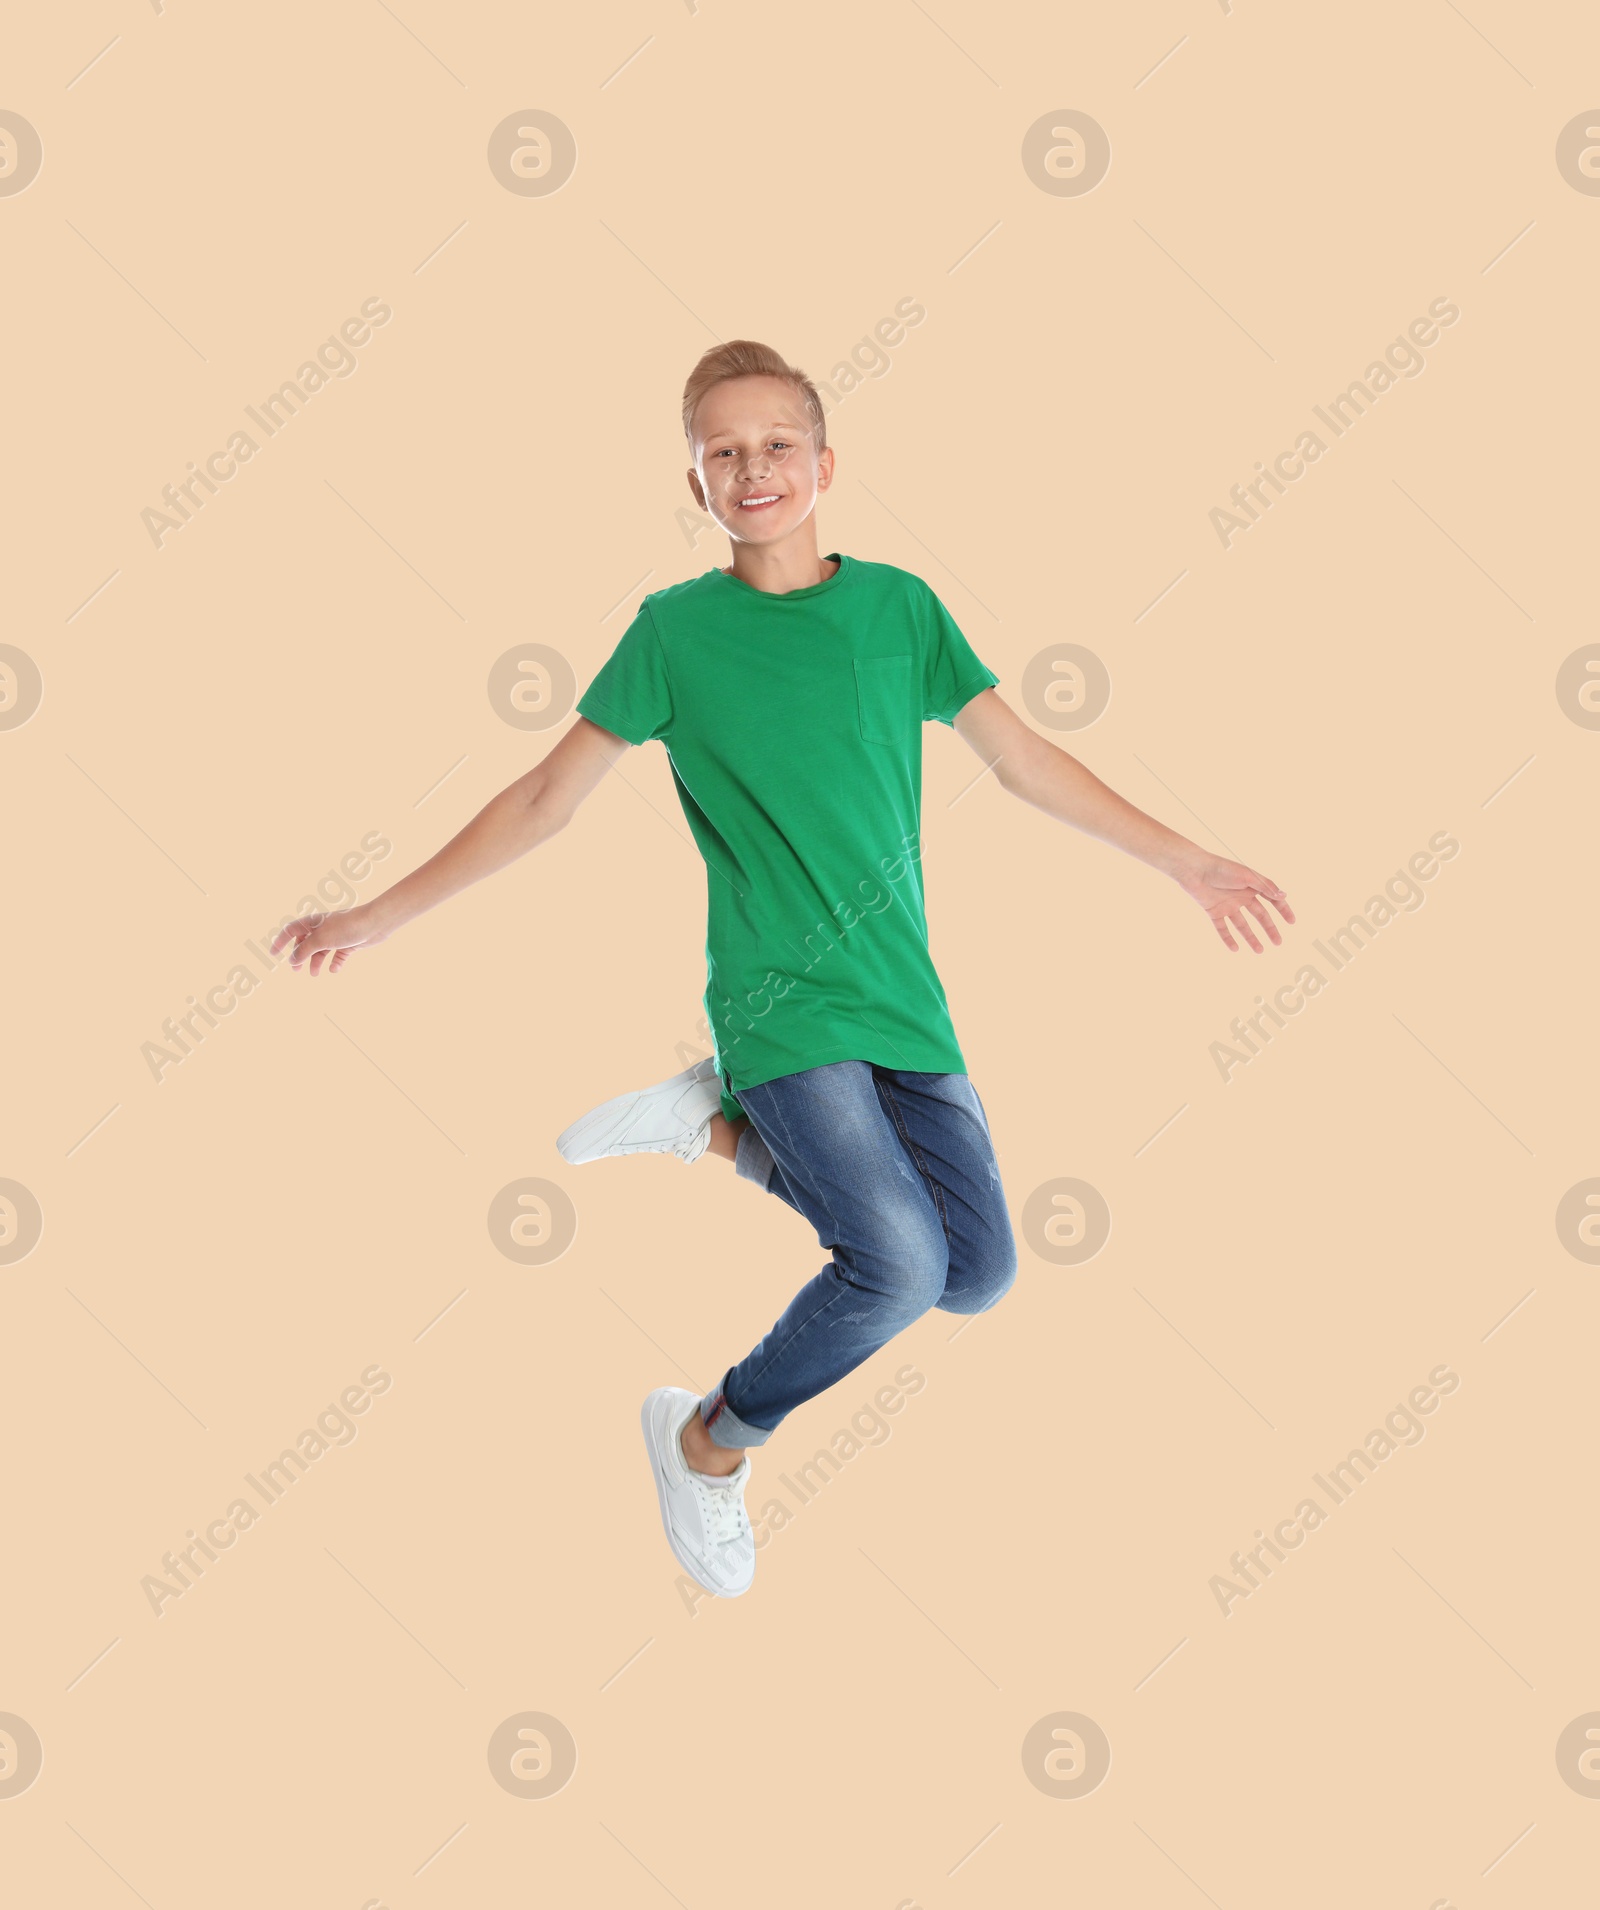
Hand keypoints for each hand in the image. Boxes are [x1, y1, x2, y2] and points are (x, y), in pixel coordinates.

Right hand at [271, 901, 392, 975]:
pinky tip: (334, 969)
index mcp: (312, 922)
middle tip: (296, 971)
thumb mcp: (320, 940)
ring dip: (316, 962)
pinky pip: (338, 955)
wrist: (375, 923)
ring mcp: (337, 935)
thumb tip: (292, 960)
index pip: (290, 930)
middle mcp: (323, 927)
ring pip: (321, 951)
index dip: (280, 941)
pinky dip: (335, 963)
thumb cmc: (346, 927)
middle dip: (299, 956)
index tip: (273, 954)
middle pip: (305, 942)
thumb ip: (304, 950)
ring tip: (314, 974)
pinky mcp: (349, 943)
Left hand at [1172, 853, 1293, 952]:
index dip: (1283, 910)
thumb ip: (1265, 887)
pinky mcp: (1214, 912)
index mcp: (1252, 886)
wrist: (1195, 871)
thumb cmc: (1222, 869)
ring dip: (1251, 938)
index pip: (1272, 899)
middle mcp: (1242, 896)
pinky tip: (1235, 949)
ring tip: (1260, 951)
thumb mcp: (1247, 876)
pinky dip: (1228, 939)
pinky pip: (1222, 928)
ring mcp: (1228, 905)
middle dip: (1269, 929)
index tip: (1292, 922)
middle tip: (1278, 943)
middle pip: (1259, 915)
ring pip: (1242, 925)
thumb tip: (1284, 895)